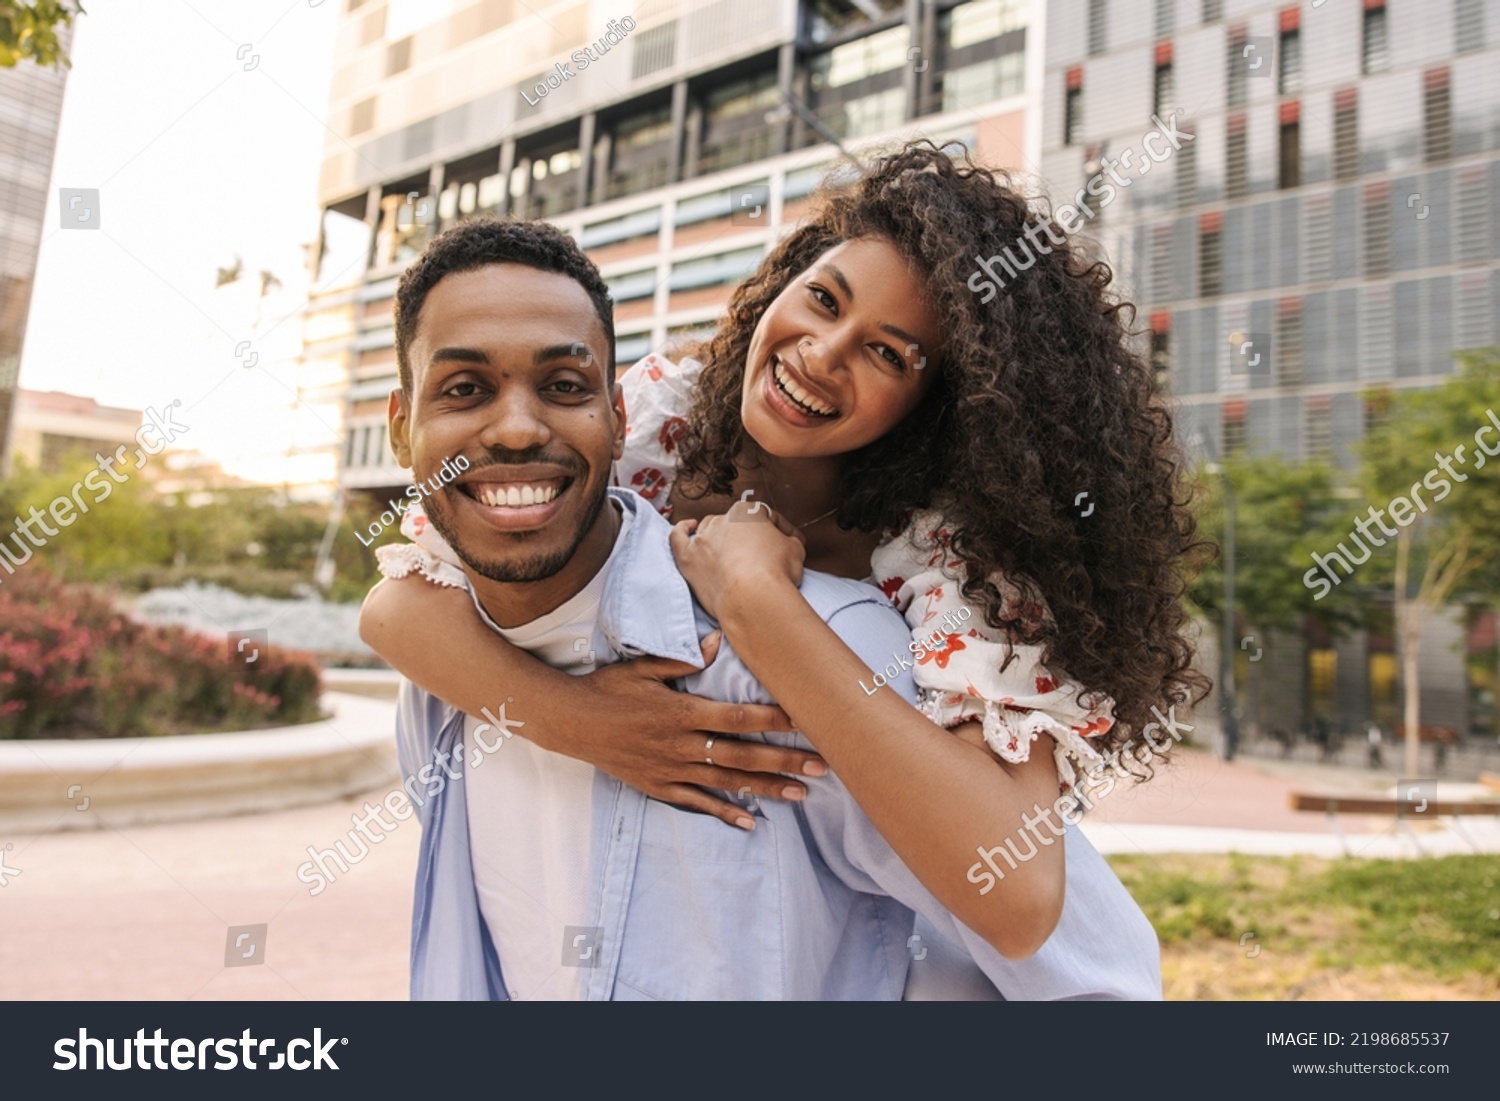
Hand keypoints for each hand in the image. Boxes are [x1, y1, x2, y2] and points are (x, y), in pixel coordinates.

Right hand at [561, 629, 824, 828]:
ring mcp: (669, 769)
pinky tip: (750, 822)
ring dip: (766, 788)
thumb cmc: (608, 689)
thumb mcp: (642, 667)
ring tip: (801, 793)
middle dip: (784, 760)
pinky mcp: (658, 786)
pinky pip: (696, 803)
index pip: (736, 717)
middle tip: (821, 765)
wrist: (569, 722)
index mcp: (680, 711)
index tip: (805, 720)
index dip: (772, 720)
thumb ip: (683, 660)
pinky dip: (723, 813)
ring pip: (726, 782)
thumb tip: (718, 643)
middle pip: (741, 755)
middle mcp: (679, 744)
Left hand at [669, 496, 805, 621]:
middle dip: (748, 536)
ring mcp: (702, 539)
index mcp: (748, 512)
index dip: (782, 529)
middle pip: (736, 523)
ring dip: (719, 537)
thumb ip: (790, 541)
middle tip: (762, 554)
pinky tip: (688, 527)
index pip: (767, 516)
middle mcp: (722, 520)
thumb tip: (789, 543)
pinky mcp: (688, 558)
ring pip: (708, 529)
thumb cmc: (775, 573)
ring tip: (730, 550)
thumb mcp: (795, 550)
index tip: (789, 541)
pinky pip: (677, 538)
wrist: (753, 598)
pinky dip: (682, 530)